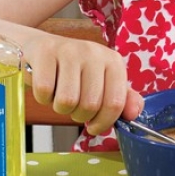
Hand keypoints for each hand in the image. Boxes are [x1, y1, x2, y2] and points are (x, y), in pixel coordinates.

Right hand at [28, 34, 142, 136]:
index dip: (103, 123)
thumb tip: (133, 114)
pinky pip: (44, 91)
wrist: (41, 48)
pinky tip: (47, 85)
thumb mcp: (103, 83)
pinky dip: (42, 97)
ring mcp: (69, 50)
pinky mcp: (45, 51)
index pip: (115, 103)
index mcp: (113, 61)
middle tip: (73, 105)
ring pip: (66, 101)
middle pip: (89, 105)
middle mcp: (94, 52)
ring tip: (60, 94)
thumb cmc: (75, 72)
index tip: (93, 127)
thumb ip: (122, 100)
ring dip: (59, 108)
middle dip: (78, 115)